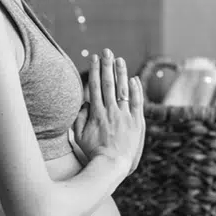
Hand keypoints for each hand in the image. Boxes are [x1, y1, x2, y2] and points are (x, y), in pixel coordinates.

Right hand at [72, 49, 144, 173]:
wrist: (111, 164)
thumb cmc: (94, 152)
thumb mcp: (78, 136)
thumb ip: (79, 118)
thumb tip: (84, 103)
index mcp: (96, 112)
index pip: (94, 86)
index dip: (94, 70)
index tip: (94, 58)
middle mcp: (110, 110)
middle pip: (108, 83)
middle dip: (107, 65)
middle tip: (107, 51)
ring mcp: (124, 115)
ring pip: (122, 89)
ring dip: (121, 72)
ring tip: (119, 59)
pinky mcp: (136, 122)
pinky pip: (136, 102)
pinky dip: (135, 89)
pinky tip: (133, 78)